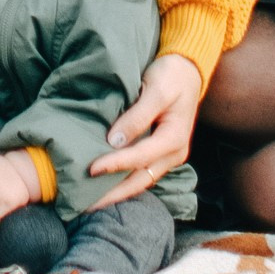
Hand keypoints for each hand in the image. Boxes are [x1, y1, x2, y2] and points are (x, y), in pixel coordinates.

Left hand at [86, 53, 204, 206]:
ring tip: (92, 200)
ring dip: (118, 191)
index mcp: (174, 139)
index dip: (115, 164)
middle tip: (86, 203)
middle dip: (114, 194)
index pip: (140, 157)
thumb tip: (114, 141)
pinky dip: (124, 180)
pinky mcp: (160, 151)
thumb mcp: (156, 90)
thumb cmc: (172, 76)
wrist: (188, 70)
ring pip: (140, 180)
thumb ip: (137, 116)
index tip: (91, 169)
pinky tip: (106, 184)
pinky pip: (141, 171)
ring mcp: (168, 155)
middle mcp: (174, 153)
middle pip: (141, 180)